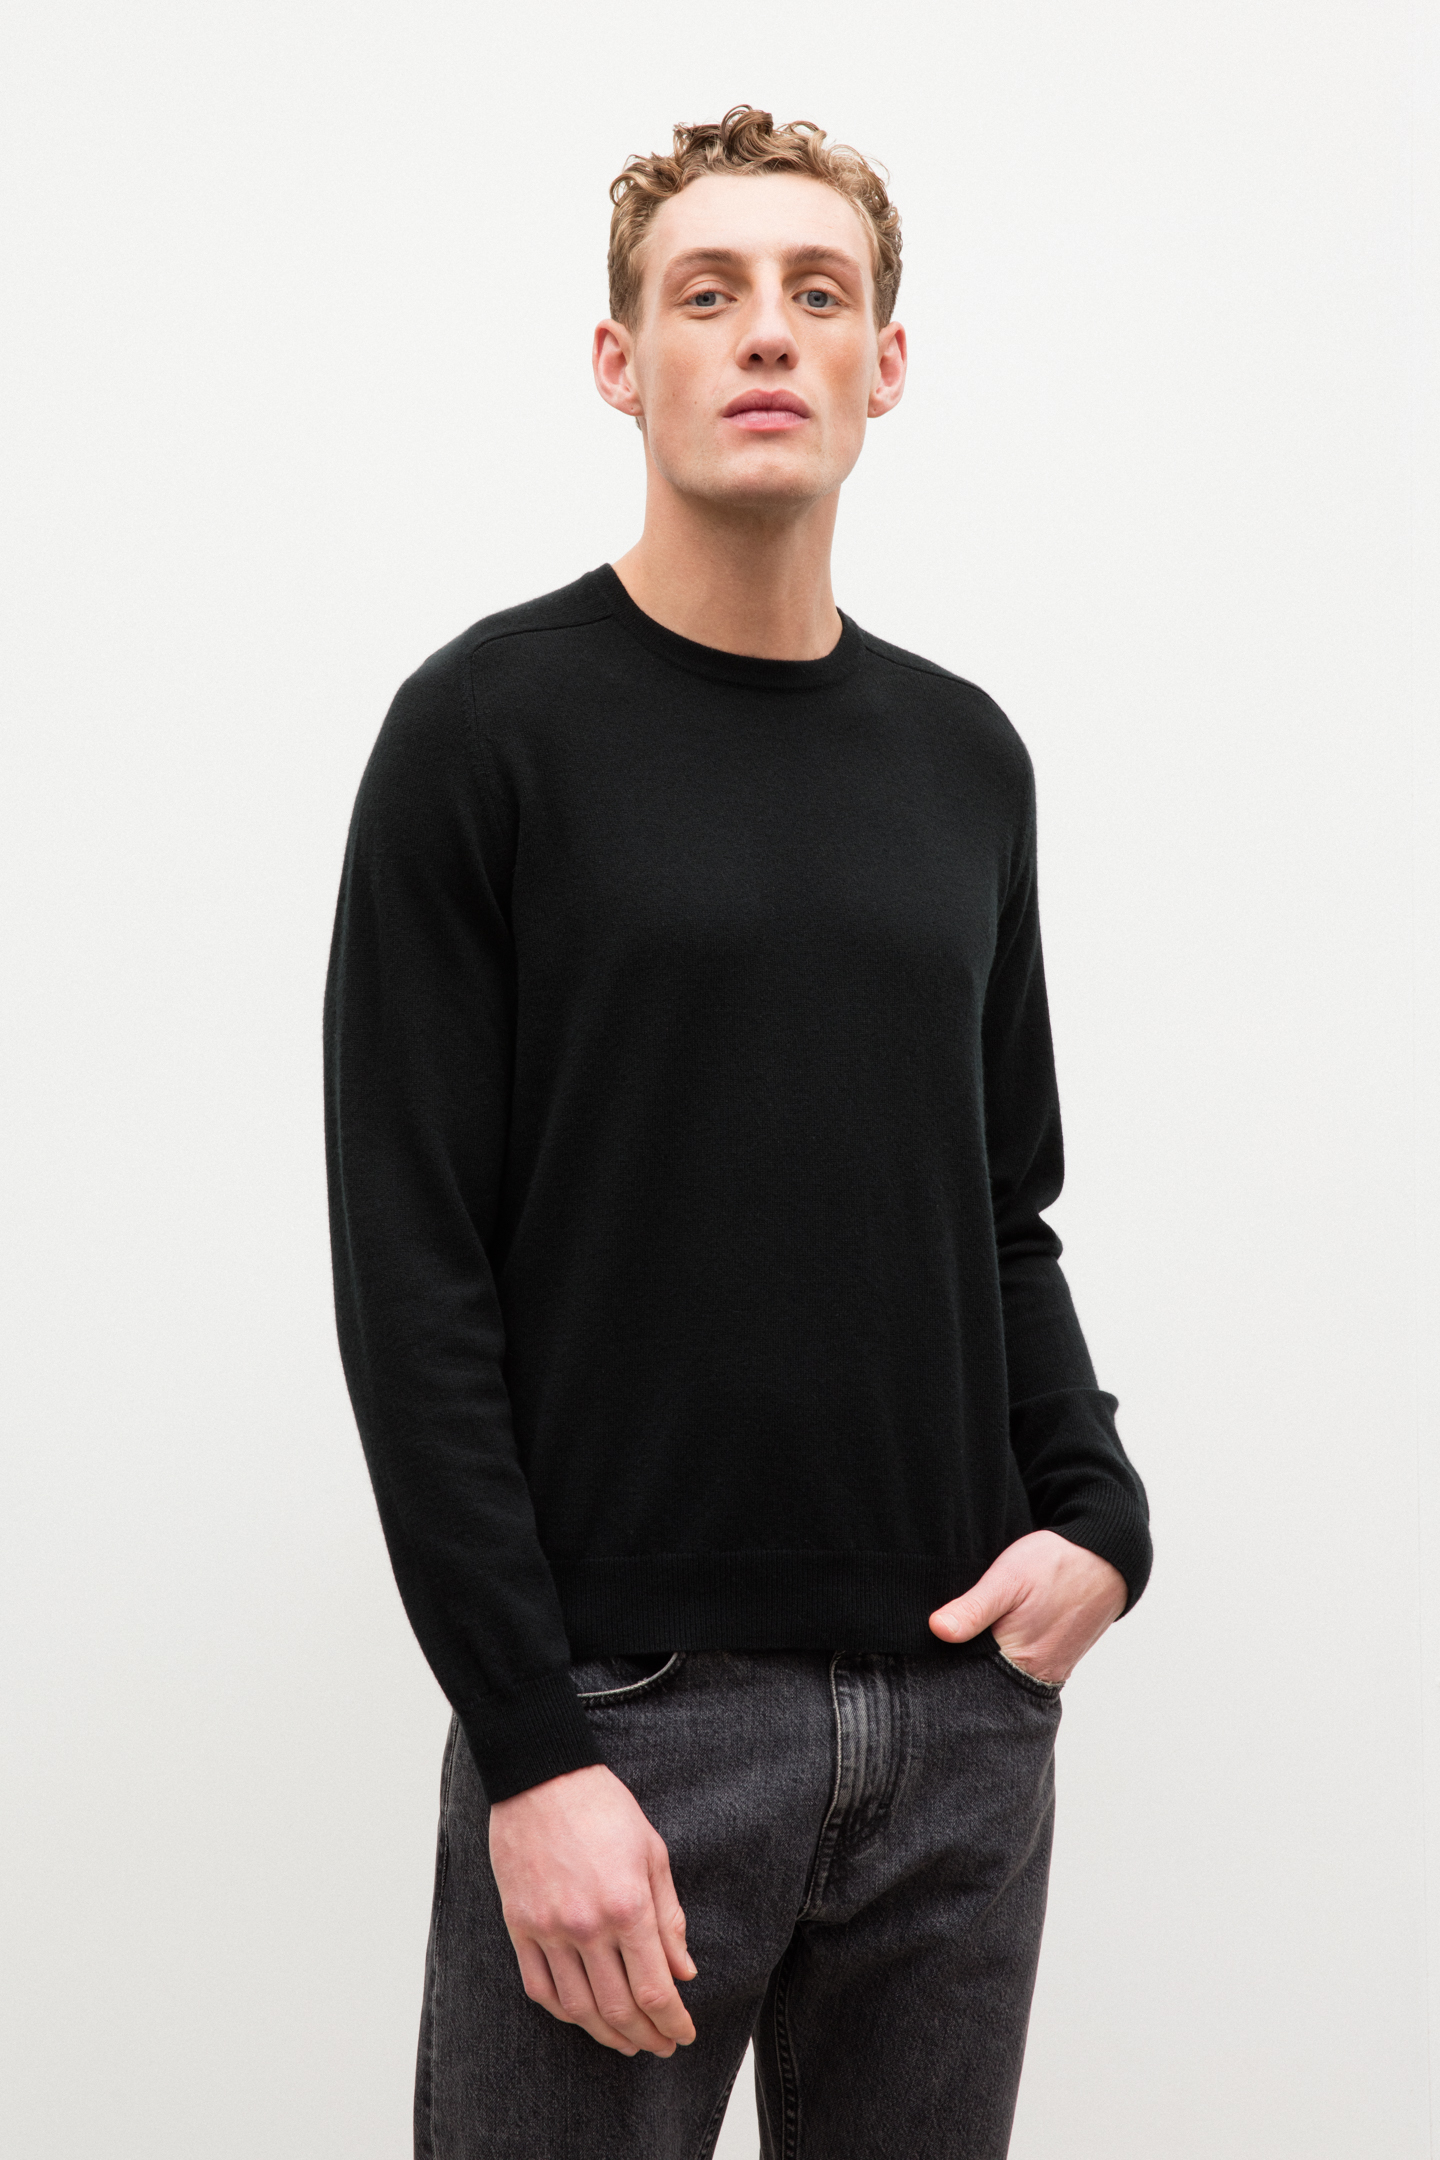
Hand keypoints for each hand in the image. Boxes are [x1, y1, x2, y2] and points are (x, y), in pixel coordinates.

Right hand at [488, 1760, 697, 2056]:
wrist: (542, 1777)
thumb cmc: (604, 1808)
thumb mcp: (652, 1854)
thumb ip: (669, 1918)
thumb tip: (684, 1971)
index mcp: (628, 1905)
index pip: (655, 1989)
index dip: (673, 2021)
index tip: (684, 2034)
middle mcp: (587, 1926)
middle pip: (618, 2008)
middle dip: (646, 2036)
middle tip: (661, 2046)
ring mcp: (548, 1929)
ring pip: (578, 2008)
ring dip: (606, 2034)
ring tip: (627, 2042)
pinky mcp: (518, 1926)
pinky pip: (539, 1988)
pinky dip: (564, 2012)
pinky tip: (582, 2016)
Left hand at [927, 1529, 1126, 1683]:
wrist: (1106, 1557)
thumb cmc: (1055, 1564)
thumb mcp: (1007, 1579)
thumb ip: (973, 1608)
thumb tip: (937, 1630)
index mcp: (1021, 1659)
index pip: (970, 1683)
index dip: (946, 1672)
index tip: (924, 1662)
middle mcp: (1037, 1674)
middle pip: (987, 1685)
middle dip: (963, 1674)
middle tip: (937, 1654)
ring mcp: (1050, 1669)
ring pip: (1004, 1678)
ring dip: (984, 1666)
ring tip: (961, 1647)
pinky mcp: (1057, 1658)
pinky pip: (1022, 1668)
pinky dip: (1004, 1659)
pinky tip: (990, 1642)